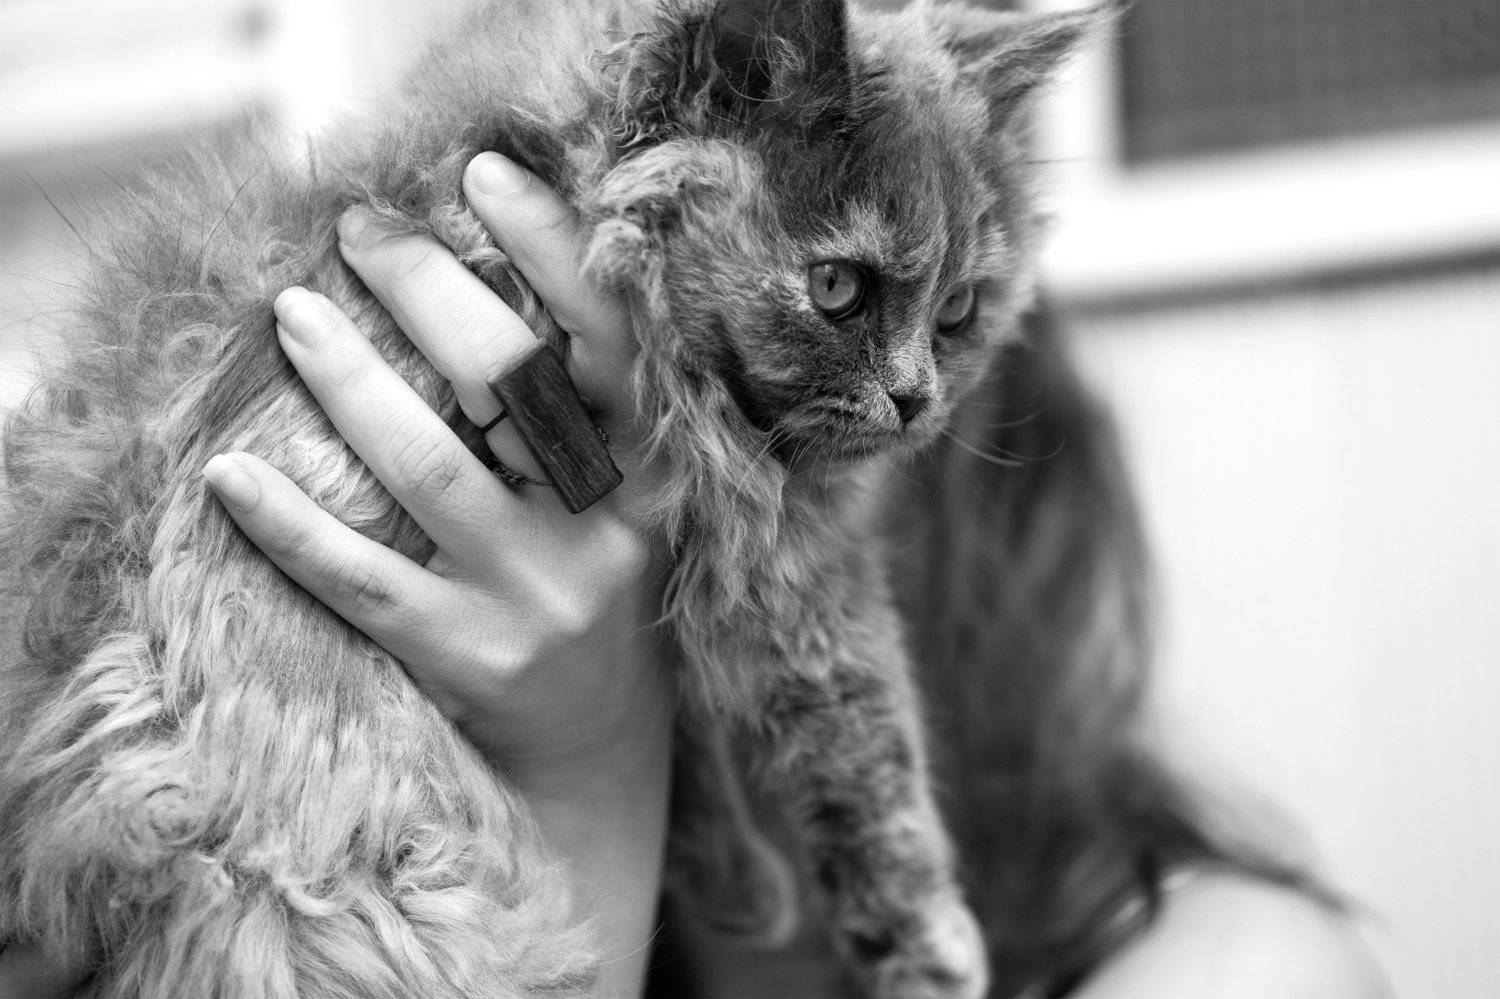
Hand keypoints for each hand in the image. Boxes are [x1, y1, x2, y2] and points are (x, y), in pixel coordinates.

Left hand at [197, 152, 672, 995]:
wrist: (598, 742)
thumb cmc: (593, 581)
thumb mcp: (617, 494)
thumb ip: (574, 409)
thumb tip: (470, 278)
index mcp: (653, 471)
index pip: (613, 342)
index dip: (554, 251)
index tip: (482, 174)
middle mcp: (608, 529)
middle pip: (514, 386)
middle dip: (427, 291)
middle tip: (359, 230)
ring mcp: (538, 598)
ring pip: (431, 470)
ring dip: (351, 383)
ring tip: (292, 317)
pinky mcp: (469, 660)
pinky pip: (364, 581)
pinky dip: (292, 527)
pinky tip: (233, 478)